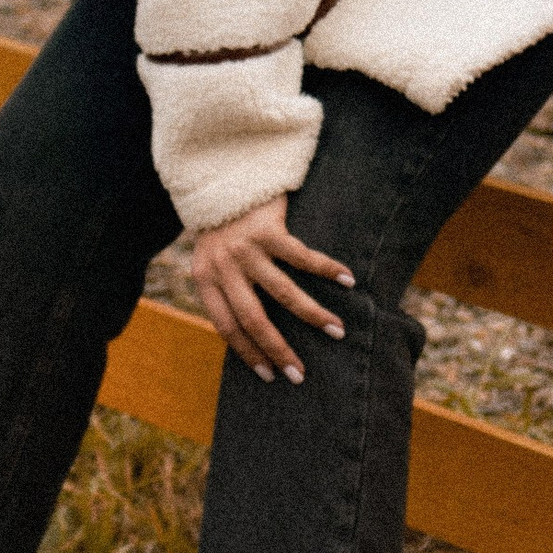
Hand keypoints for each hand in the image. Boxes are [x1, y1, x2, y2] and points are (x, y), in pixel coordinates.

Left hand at [187, 198, 354, 384]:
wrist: (222, 176)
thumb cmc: (222, 226)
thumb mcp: (211, 259)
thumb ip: (225, 290)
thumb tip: (252, 336)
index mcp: (205, 278)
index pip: (226, 327)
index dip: (248, 353)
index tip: (270, 376)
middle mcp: (222, 266)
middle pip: (253, 319)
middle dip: (279, 350)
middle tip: (301, 374)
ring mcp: (245, 248)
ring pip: (283, 293)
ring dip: (312, 315)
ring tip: (337, 331)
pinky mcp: (267, 229)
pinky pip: (302, 257)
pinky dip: (328, 270)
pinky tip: (348, 280)